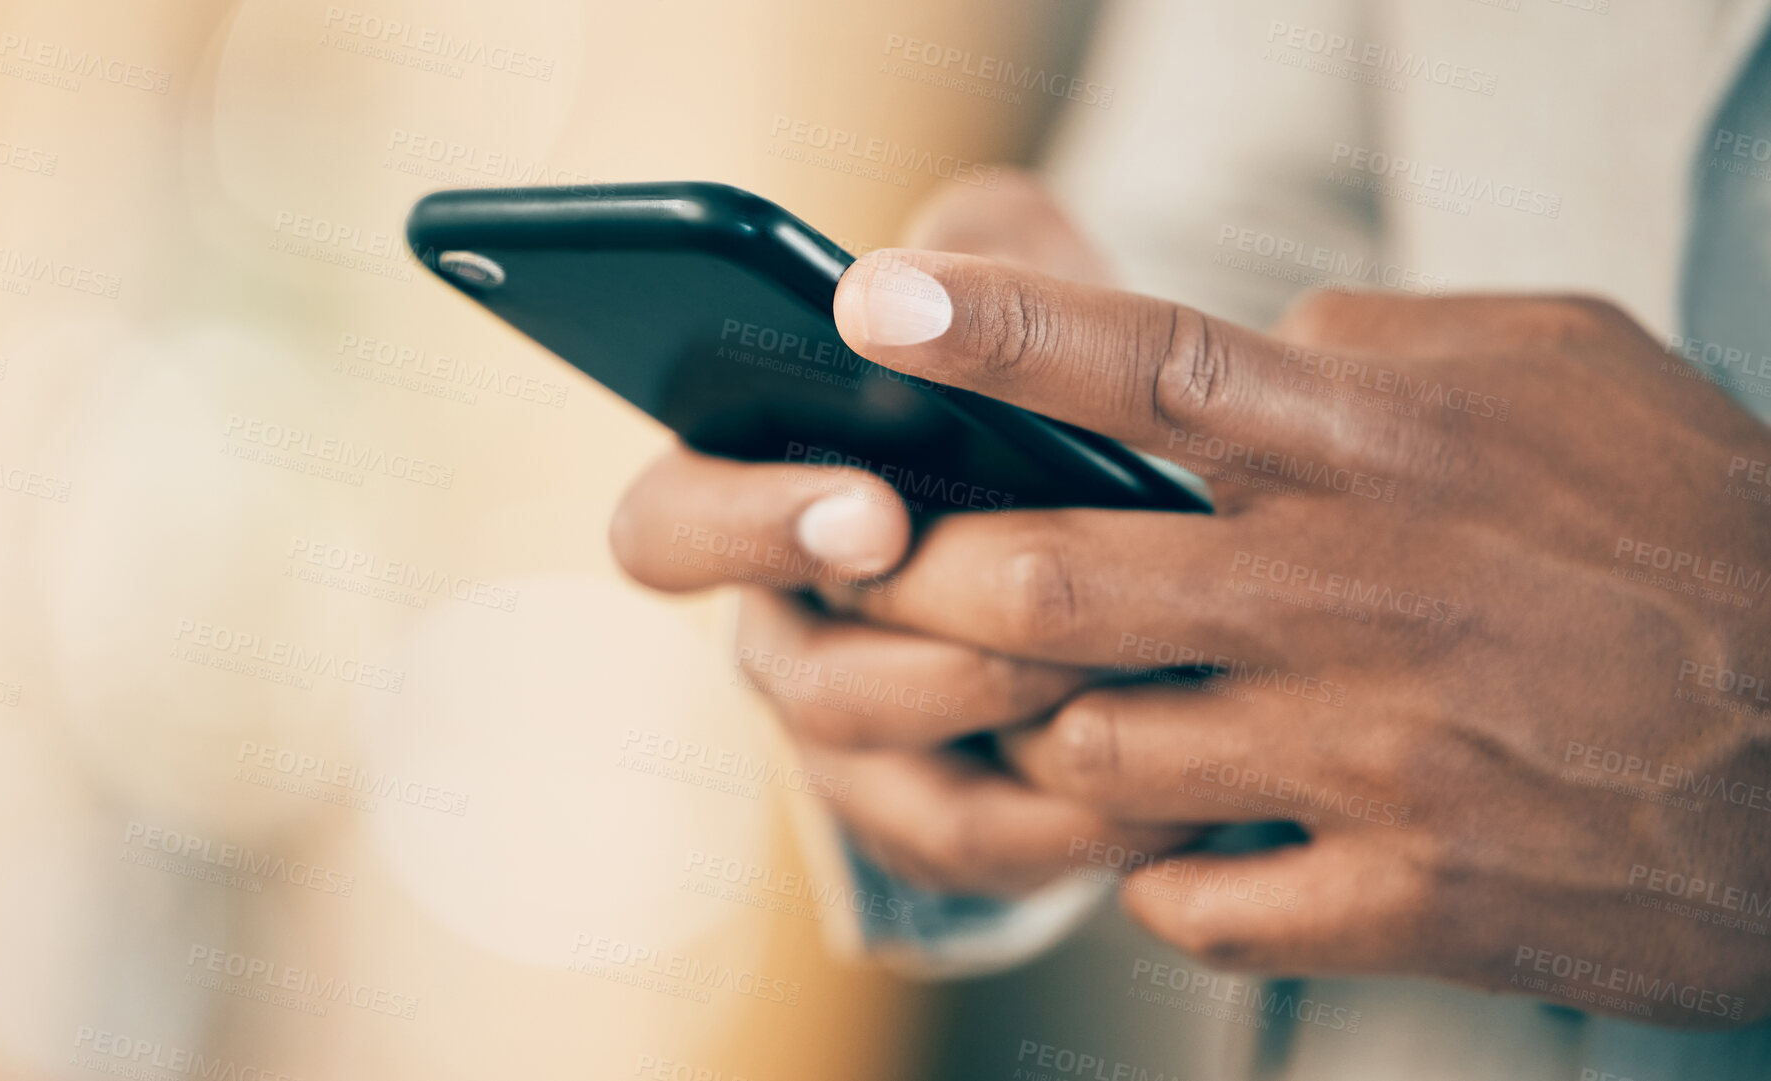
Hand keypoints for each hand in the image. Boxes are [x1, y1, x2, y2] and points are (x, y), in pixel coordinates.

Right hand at [609, 174, 1198, 895]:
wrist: (1127, 537)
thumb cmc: (1037, 400)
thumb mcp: (1012, 300)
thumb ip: (974, 252)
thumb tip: (931, 263)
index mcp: (756, 507)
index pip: (667, 532)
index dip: (745, 529)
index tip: (872, 507)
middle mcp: (786, 634)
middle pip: (797, 679)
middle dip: (916, 651)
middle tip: (1035, 619)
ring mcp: (851, 743)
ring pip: (887, 770)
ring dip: (1003, 721)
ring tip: (1125, 671)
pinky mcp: (934, 823)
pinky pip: (976, 852)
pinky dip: (1064, 826)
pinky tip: (1161, 779)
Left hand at [816, 246, 1770, 1024]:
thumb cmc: (1695, 534)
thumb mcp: (1564, 371)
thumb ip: (1383, 339)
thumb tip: (1253, 335)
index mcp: (1383, 449)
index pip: (1146, 366)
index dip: (991, 334)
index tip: (872, 308)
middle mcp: (1351, 598)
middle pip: (1050, 583)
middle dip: (934, 583)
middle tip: (902, 572)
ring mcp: (1370, 759)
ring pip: (1089, 750)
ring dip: (1045, 729)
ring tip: (1070, 707)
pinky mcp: (1401, 895)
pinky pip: (1184, 896)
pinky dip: (1157, 864)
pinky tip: (1197, 830)